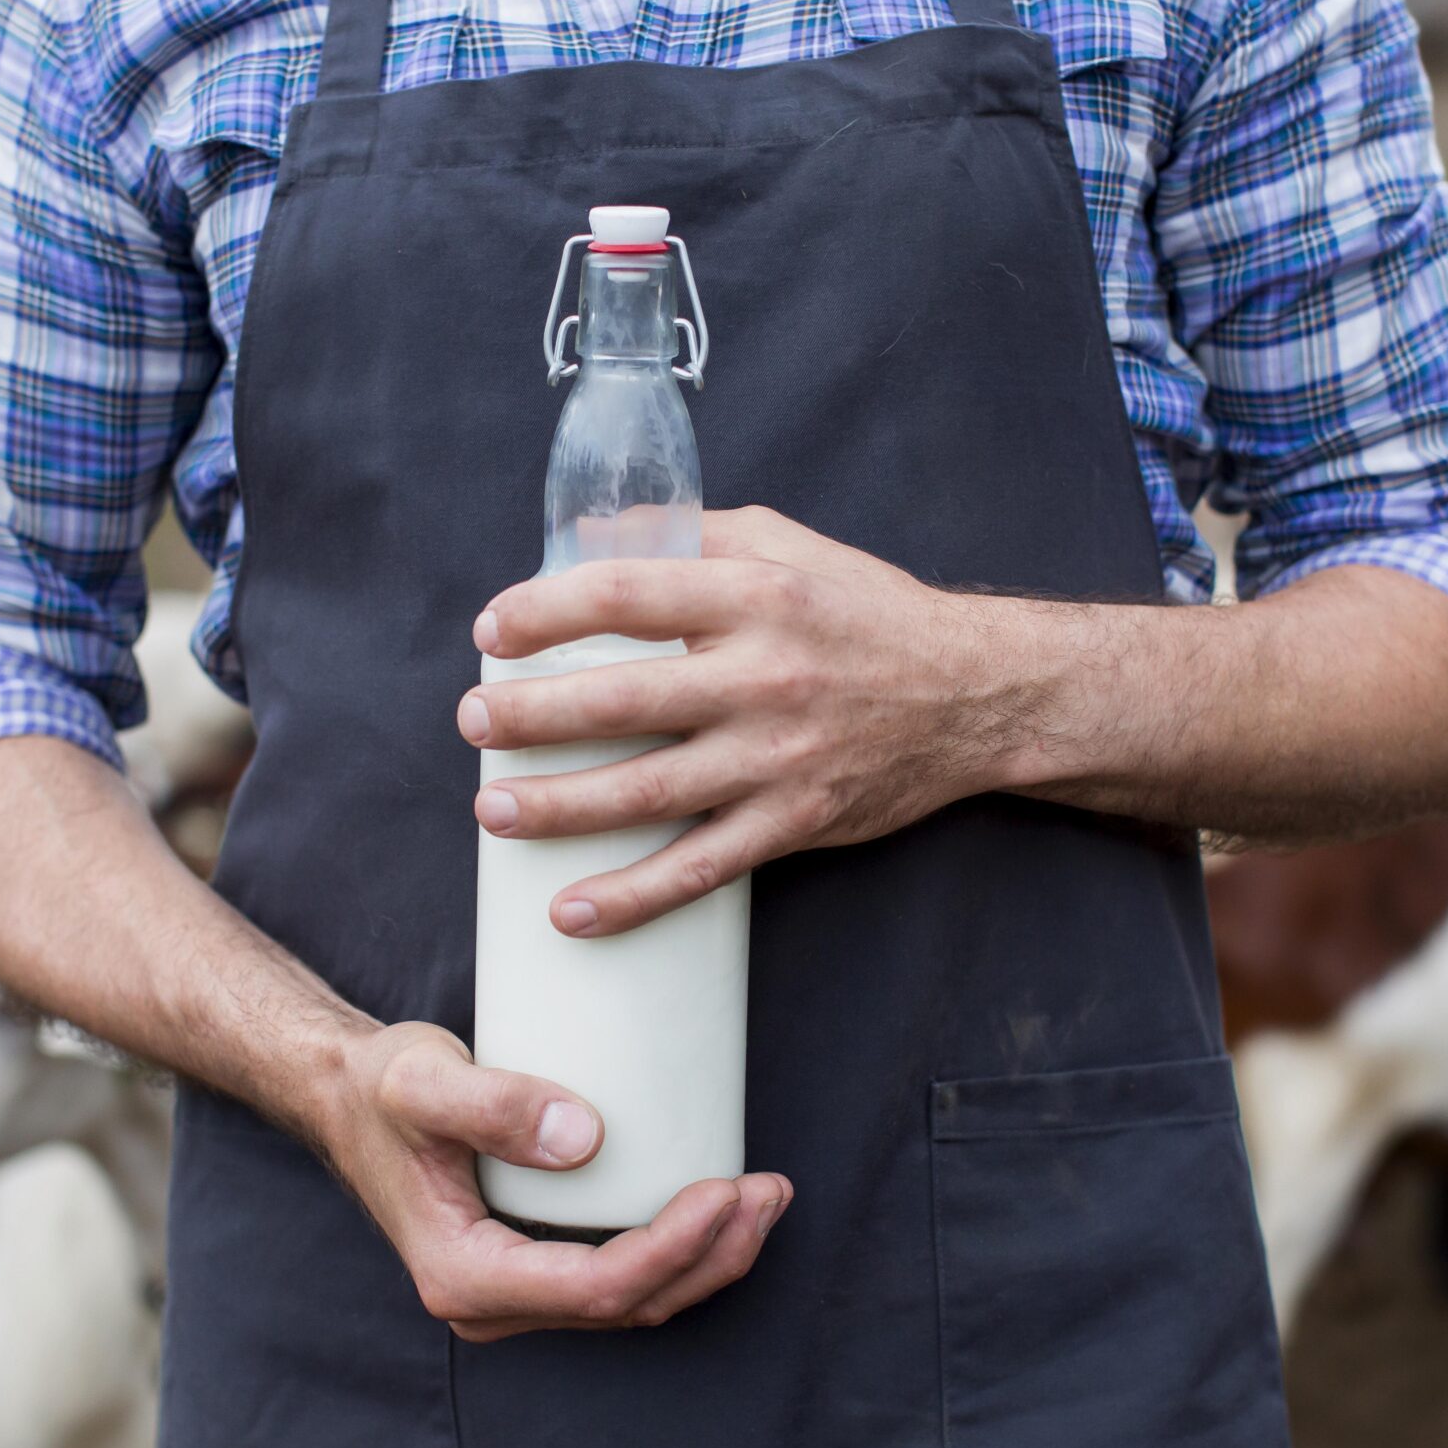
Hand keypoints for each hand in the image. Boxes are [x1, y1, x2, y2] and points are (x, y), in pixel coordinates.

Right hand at [323, 1023, 792, 1341]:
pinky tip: (716, 1204)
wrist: (345, 1097)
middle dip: (713, 1255)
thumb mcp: (422, 1080)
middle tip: (770, 1190)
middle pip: (629, 1305)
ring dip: (709, 1257)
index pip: (596, 1288)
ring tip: (764, 1196)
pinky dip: (678, 1249)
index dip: (673, 1248)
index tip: (726, 1189)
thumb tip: (584, 1138)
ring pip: (634, 1301)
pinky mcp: (532, 1266)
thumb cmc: (381, 1087)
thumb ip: (493, 1104)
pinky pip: (620, 1277)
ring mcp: (513, 1292)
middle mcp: (490, 1302)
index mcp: (465, 1276)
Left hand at [460, 506, 1026, 935]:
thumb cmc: (867, 612)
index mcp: (755, 596)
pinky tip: (573, 911)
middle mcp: (764, 676)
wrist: (975, 694)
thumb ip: (688, 536)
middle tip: (472, 725)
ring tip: (493, 812)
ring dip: (559, 808)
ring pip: (648, 792)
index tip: (492, 632)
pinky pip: (702, 868)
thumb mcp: (785, 545)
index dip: (546, 612)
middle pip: (621, 699)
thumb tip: (589, 536)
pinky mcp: (796, 821)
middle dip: (529, 717)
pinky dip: (634, 896)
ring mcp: (779, 757)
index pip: (626, 596)